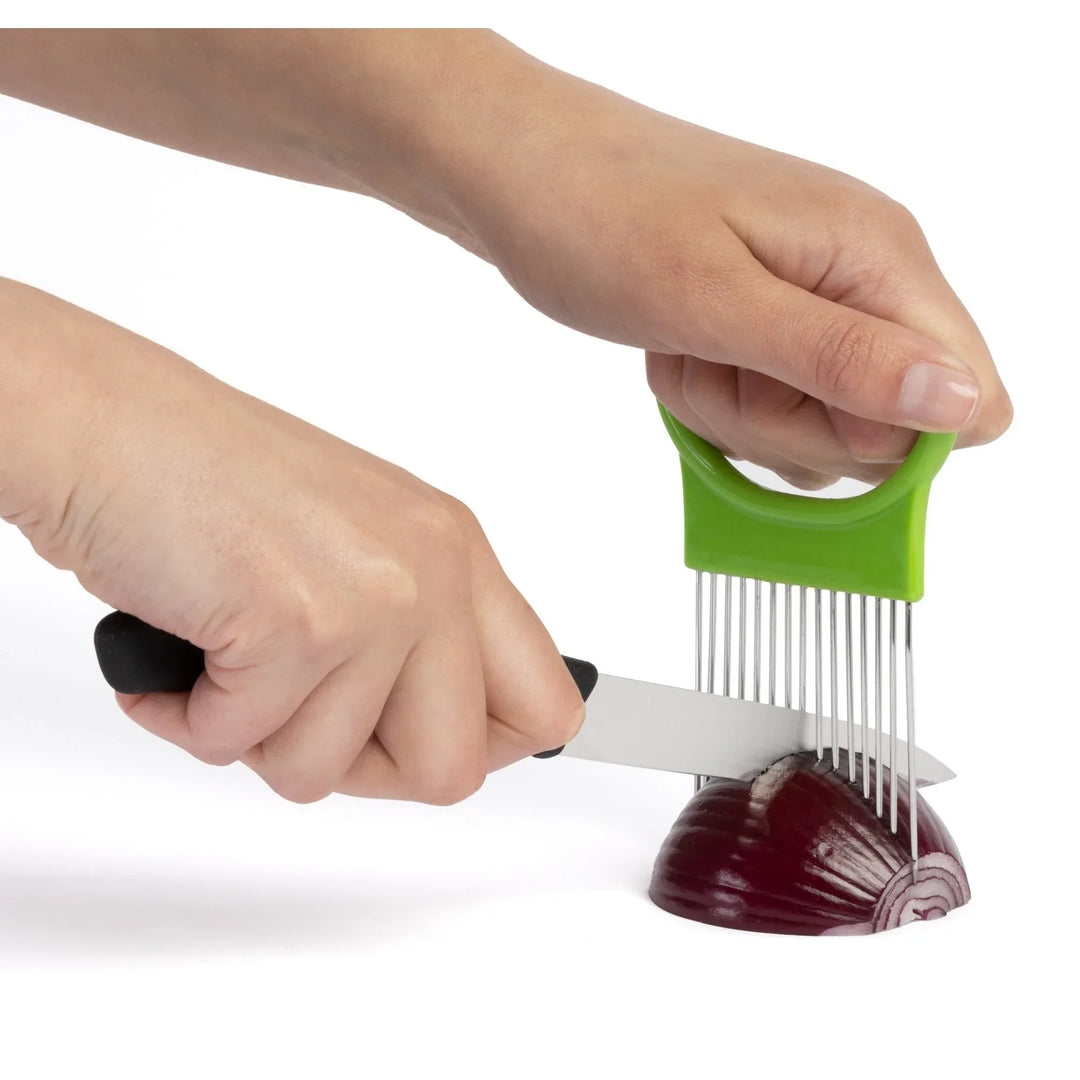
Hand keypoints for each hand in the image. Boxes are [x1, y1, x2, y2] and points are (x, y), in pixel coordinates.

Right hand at [4, 283, 582, 803]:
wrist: (106, 422)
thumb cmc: (209, 481)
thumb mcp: (358, 547)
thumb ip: (417, 637)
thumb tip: (457, 736)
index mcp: (459, 554)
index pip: (545, 706)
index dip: (482, 750)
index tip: (417, 747)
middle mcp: (433, 571)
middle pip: (456, 771)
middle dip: (361, 771)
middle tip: (298, 712)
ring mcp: (374, 598)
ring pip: (330, 772)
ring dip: (256, 736)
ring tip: (227, 655)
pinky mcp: (297, 624)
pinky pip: (239, 745)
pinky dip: (190, 717)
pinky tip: (182, 646)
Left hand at [447, 55, 1012, 486]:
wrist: (521, 171)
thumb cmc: (601, 215)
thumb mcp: (715, 301)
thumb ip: (843, 359)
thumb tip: (964, 405)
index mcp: (878, 258)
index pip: (969, 400)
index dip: (890, 441)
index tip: (800, 414)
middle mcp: (863, 279)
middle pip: (884, 429)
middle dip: (790, 427)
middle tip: (719, 365)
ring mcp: (816, 301)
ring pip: (819, 426)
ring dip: (742, 415)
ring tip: (689, 348)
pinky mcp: (770, 321)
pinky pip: (772, 405)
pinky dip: (717, 399)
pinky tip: (680, 349)